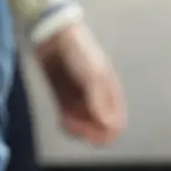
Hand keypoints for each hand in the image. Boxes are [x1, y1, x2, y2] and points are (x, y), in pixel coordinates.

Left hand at [35, 18, 125, 144]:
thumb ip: (100, 100)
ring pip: (83, 127)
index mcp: (110, 93)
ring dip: (76, 130)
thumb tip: (109, 125)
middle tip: (74, 125)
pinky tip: (61, 119)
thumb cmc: (78, 52)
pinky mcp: (63, 99)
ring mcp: (80, 100)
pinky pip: (69, 120)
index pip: (117, 124)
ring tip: (65, 121)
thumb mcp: (93, 74)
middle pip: (99, 129)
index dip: (107, 133)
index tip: (93, 133)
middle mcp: (97, 99)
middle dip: (88, 132)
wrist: (52, 37)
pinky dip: (66, 124)